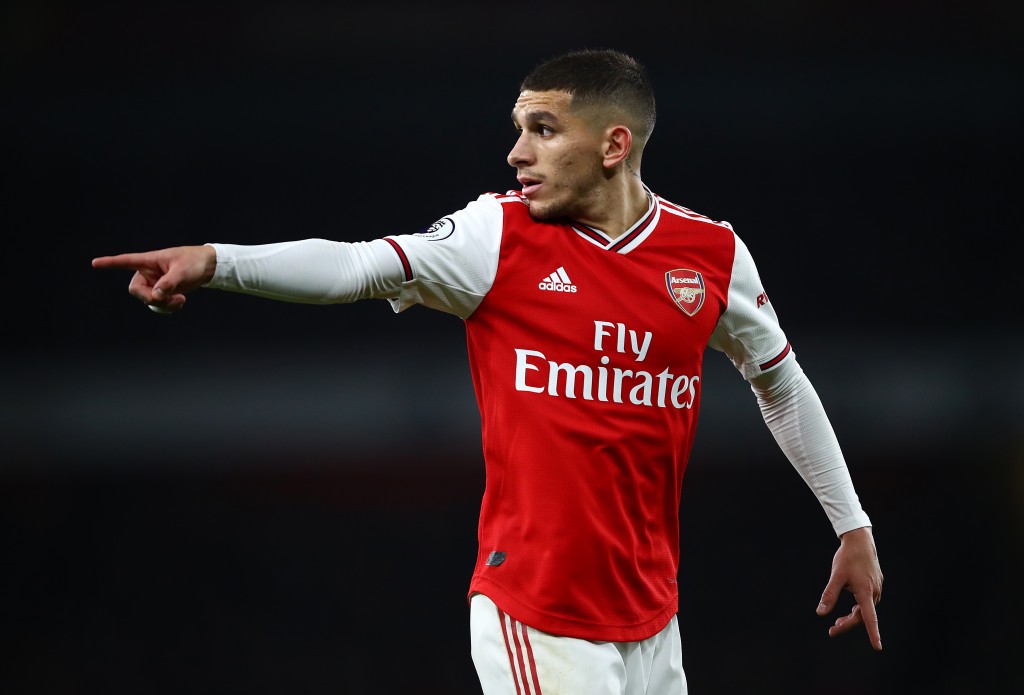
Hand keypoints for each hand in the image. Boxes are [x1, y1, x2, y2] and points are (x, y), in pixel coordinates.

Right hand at [92, 245, 216, 313]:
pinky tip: (180, 303)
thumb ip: (169, 283)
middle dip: (151, 298)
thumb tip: (157, 295)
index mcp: (149, 261)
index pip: (126, 261)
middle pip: (136, 291)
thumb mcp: (183, 271)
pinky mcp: (162, 293)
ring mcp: (154, 284)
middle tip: (169, 299)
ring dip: (163, 305)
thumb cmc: (194, 262)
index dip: (110, 263)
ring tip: (181, 300)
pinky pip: (158, 305)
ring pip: (148, 301)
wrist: (207, 267)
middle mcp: (148, 273)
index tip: (95, 263)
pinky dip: (168, 308)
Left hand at [816, 526, 882, 649]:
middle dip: (847, 624)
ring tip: (837, 623)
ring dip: (852, 617)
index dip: (872, 634)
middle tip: (832, 631)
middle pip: (862, 616)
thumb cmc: (848, 557)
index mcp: (865, 592)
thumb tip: (820, 613)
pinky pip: (867, 602)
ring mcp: (876, 588)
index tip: (877, 647)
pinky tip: (851, 609)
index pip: (869, 618)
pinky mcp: (875, 584)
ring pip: (864, 609)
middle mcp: (874, 592)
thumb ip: (829, 595)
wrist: (860, 540)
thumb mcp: (836, 576)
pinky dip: (858, 609)